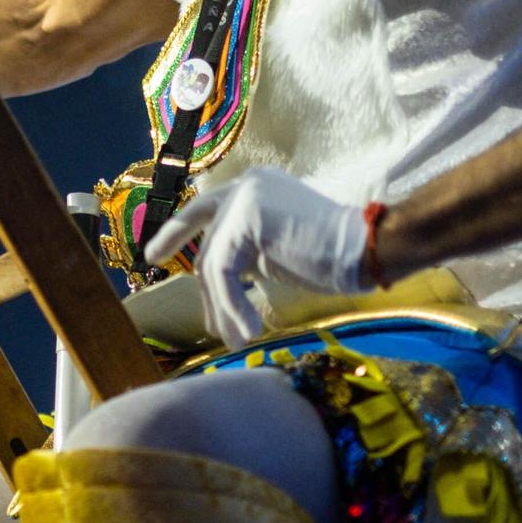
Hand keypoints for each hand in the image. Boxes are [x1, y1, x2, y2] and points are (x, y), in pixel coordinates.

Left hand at [142, 168, 369, 347]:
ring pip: (213, 262)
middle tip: (192, 306)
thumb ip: (246, 252)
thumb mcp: (276, 249)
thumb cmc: (332, 256)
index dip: (177, 230)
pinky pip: (224, 272)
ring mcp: (244, 197)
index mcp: (253, 187)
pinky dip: (233, 306)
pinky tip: (250, 330)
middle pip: (205, 236)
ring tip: (238, 338)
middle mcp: (244, 185)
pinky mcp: (247, 218)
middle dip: (195, 274)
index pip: (205, 207)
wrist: (368, 249)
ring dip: (223, 306)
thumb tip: (214, 282)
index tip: (153, 253)